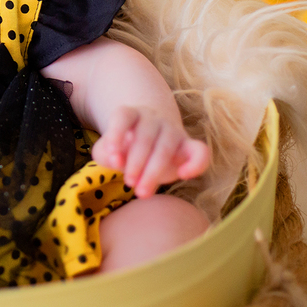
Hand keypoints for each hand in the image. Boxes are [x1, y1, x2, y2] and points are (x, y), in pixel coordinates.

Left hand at [91, 107, 209, 197]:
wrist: (152, 140)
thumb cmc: (126, 146)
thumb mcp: (109, 149)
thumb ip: (106, 153)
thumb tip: (116, 161)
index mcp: (130, 114)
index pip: (123, 116)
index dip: (116, 134)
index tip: (113, 159)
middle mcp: (152, 118)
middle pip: (144, 137)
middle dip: (135, 163)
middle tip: (129, 183)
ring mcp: (172, 130)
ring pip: (166, 147)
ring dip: (154, 171)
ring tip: (142, 192)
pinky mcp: (189, 146)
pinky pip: (200, 151)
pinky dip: (196, 163)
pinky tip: (183, 176)